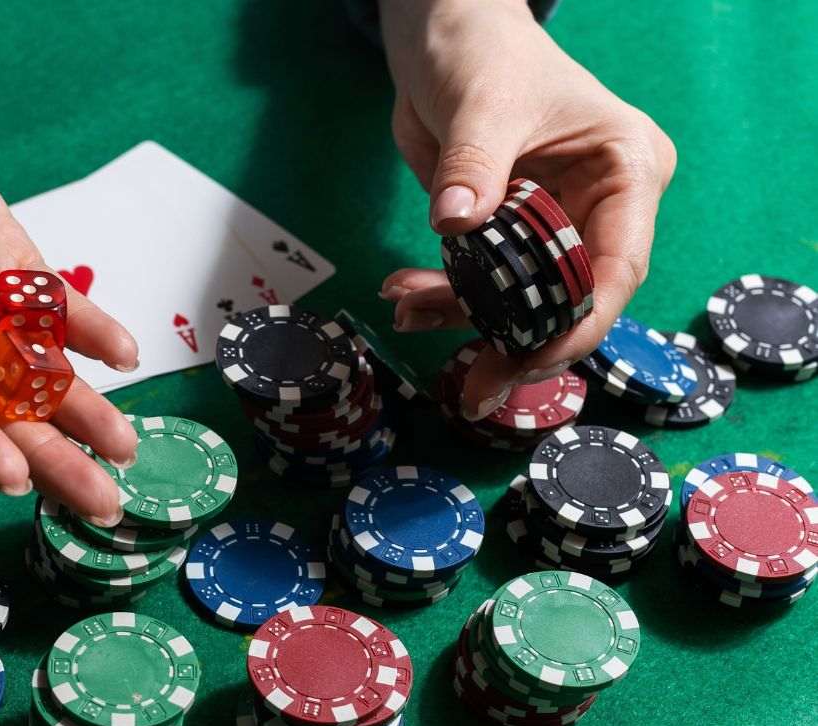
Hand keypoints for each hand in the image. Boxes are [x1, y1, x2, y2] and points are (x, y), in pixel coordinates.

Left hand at [377, 0, 676, 418]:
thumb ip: (473, 165)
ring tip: (406, 309)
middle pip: (568, 296)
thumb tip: (455, 226)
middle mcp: (597, 206)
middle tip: (472, 385)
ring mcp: (549, 222)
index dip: (578, 323)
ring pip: (516, 298)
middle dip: (515, 339)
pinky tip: (403, 294)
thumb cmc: (483, 53)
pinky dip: (442, 296)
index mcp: (625, 171)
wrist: (442, 37)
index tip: (531, 359)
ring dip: (462, 316)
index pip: (617, 266)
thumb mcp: (483, 103)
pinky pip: (479, 281)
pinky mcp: (503, 232)